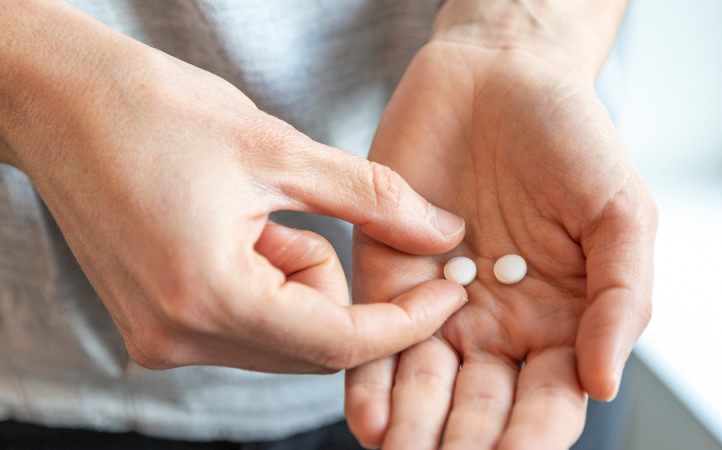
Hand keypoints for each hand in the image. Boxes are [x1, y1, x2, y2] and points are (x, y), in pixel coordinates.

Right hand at [0, 1, 468, 373]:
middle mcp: (177, 338)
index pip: (337, 343)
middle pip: (311, 346)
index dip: (406, 323)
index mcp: (207, 297)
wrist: (61, 101)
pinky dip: (265, 285)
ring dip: (296, 281)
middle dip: (335, 287)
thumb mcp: (281, 150)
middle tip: (305, 215)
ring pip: (280, 336)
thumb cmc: (158, 112)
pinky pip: (245, 326)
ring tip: (255, 214)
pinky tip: (235, 231)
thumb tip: (446, 233)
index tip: (449, 292)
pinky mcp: (154, 326)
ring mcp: (159, 339)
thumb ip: (375, 199)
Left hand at [345, 37, 656, 448]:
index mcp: (562, 322)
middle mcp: (498, 326)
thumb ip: (622, 298)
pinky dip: (371, 383)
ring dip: (413, 428)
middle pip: (482, 409)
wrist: (497, 77)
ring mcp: (439, 305)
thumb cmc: (571, 139)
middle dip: (464, 442)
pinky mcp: (388, 275)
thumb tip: (605, 382)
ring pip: (425, 387)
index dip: (531, 439)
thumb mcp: (620, 213)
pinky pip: (375, 340)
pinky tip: (369, 419)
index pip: (548, 403)